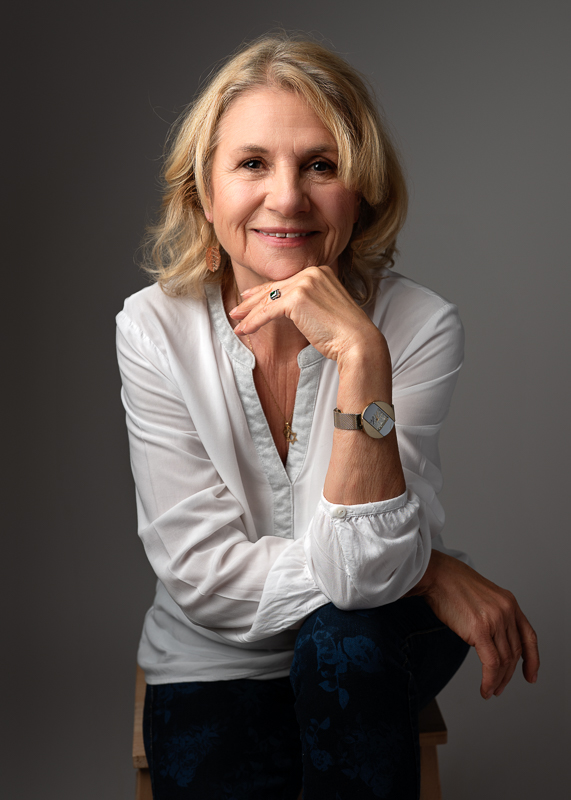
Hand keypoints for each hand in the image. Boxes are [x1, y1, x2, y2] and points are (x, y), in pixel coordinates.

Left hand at [230, 266, 385, 366]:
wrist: (357, 342)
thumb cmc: (344, 333)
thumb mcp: (324, 309)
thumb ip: (308, 302)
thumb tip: (286, 307)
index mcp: (320, 271)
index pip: (286, 282)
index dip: (265, 290)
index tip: (249, 297)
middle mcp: (312, 272)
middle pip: (275, 288)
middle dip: (252, 301)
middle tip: (237, 310)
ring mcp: (305, 283)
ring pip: (269, 299)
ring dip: (250, 313)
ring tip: (236, 322)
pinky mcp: (297, 299)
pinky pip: (268, 311)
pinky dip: (254, 321)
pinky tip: (245, 330)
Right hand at [410, 550, 539, 698]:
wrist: (436, 574)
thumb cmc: (451, 583)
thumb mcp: (483, 596)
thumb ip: (493, 614)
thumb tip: (492, 639)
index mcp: (509, 602)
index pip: (529, 636)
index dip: (533, 659)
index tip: (531, 675)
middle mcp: (506, 610)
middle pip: (515, 651)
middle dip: (509, 674)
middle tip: (501, 687)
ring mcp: (495, 620)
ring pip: (505, 660)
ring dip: (499, 680)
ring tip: (491, 690)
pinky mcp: (479, 629)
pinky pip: (491, 663)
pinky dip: (490, 680)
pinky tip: (485, 688)